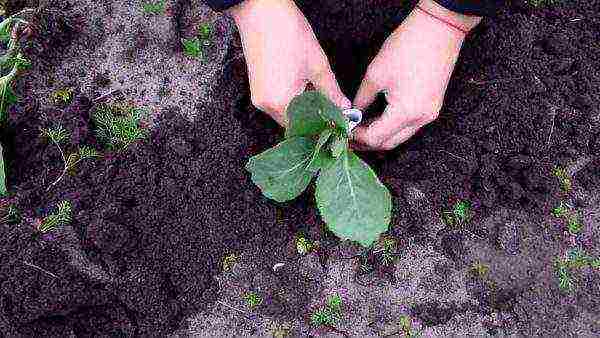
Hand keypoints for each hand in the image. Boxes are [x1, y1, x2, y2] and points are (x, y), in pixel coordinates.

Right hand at [226, 0, 350, 125]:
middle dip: (314, 118)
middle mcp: (266, 105)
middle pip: (295, 123)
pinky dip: (292, 100)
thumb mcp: (317, 64)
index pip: (306, 127)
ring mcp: (259, 97)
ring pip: (286, 113)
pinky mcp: (257, 88)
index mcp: (281, 102)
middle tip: (333, 110)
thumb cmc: (287, 33)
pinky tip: (304, 87)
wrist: (260, 10)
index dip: (323, 126)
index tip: (338, 123)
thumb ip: (332, 91)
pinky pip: (278, 103)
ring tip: (320, 95)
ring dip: (304, 108)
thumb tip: (343, 107)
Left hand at [351, 0, 481, 150]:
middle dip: (367, 142)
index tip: (344, 129)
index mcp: (406, 113)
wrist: (439, 29)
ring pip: (400, 137)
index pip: (375, 138)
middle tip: (349, 135)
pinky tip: (377, 119)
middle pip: (389, 143)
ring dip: (380, 135)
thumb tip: (352, 114)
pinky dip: (392, 126)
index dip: (357, 136)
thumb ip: (361, 100)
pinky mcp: (431, 107)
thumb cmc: (407, 47)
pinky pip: (409, 126)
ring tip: (360, 128)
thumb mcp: (375, 75)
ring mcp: (429, 115)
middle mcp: (420, 120)